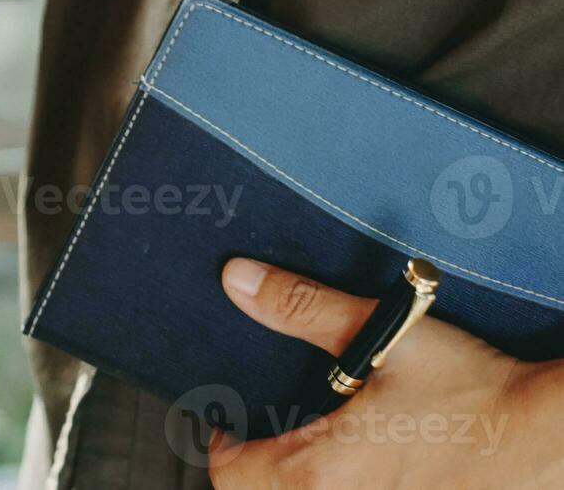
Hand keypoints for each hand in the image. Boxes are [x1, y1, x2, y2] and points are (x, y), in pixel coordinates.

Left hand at [209, 258, 563, 487]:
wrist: (552, 440)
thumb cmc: (476, 396)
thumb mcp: (382, 337)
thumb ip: (302, 307)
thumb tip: (240, 281)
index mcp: (321, 473)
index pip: (232, 473)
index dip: (220, 442)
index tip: (225, 420)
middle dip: (255, 468)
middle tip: (261, 433)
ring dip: (297, 480)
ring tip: (307, 448)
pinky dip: (338, 486)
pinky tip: (359, 463)